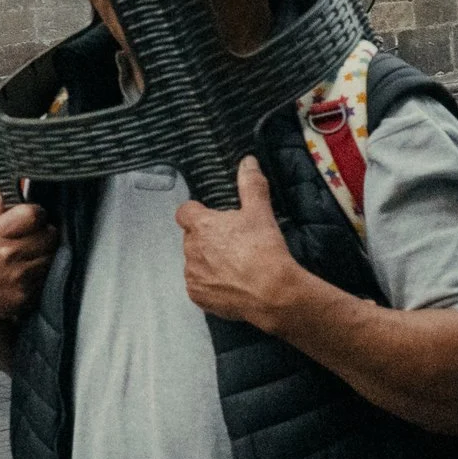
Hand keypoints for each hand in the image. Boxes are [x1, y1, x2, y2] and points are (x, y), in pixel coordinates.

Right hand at [0, 188, 57, 366]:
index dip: (37, 214)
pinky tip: (31, 273)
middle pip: (50, 232)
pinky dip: (44, 272)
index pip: (34, 213)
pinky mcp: (28, 292)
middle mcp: (9, 252)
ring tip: (34, 255)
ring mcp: (20, 274)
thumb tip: (8, 182)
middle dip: (46, 233)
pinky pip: (48, 274)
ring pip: (53, 253)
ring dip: (48, 252)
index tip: (33, 218)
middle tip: (37, 238)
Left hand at [177, 157, 310, 332]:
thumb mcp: (260, 211)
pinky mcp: (198, 296)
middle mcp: (190, 250)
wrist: (272, 292)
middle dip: (207, 239)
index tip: (213, 218)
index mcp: (201, 226)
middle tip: (233, 243)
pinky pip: (199, 285)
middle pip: (192, 238)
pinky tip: (230, 283)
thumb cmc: (264, 249)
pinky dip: (211, 284)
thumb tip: (248, 161)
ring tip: (234, 265)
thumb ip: (251, 184)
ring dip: (208, 261)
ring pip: (195, 262)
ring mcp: (192, 275)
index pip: (185, 212)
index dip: (197, 213)